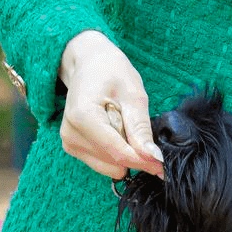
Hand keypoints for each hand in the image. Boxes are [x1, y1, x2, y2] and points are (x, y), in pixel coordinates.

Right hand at [58, 30, 162, 178]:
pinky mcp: (72, 147)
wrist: (88, 65)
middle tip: (134, 125)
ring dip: (123, 151)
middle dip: (133, 152)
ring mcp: (69, 142)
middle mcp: (71, 134)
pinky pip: (104, 163)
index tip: (162, 165)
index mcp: (83, 117)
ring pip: (110, 166)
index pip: (118, 153)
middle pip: (115, 161)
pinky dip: (114, 151)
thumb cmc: (111, 72)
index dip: (143, 161)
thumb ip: (141, 128)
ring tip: (120, 123)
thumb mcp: (133, 95)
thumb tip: (154, 158)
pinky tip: (112, 130)